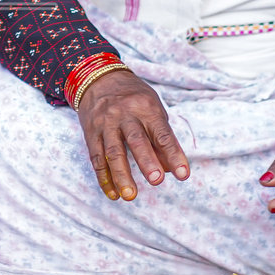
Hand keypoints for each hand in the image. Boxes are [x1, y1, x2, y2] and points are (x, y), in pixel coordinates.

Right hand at [74, 69, 190, 200]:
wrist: (98, 79)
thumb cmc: (133, 97)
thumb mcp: (152, 109)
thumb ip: (161, 138)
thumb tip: (170, 169)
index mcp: (146, 108)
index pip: (162, 134)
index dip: (174, 155)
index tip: (183, 175)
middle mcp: (124, 114)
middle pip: (136, 140)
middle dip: (147, 161)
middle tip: (157, 181)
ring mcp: (105, 123)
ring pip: (113, 152)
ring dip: (122, 175)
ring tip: (130, 195)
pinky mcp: (90, 133)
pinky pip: (96, 158)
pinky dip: (104, 178)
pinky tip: (113, 194)